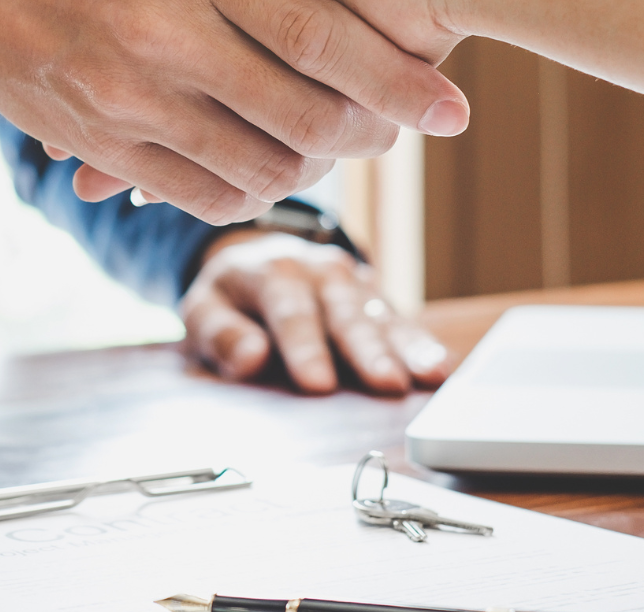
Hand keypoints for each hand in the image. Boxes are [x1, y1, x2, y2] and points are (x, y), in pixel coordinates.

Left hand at [183, 230, 448, 393]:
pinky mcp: (374, 298)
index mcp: (271, 272)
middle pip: (344, 312)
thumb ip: (220, 333)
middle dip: (366, 349)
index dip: (304, 348)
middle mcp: (319, 271)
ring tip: (428, 376)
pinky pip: (400, 321)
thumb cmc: (232, 297)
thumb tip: (249, 358)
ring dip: (405, 347)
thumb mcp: (204, 308)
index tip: (319, 384)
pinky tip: (439, 369)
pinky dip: (421, 344)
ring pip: (380, 315)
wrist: (259, 259)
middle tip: (386, 384)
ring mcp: (352, 283)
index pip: (290, 311)